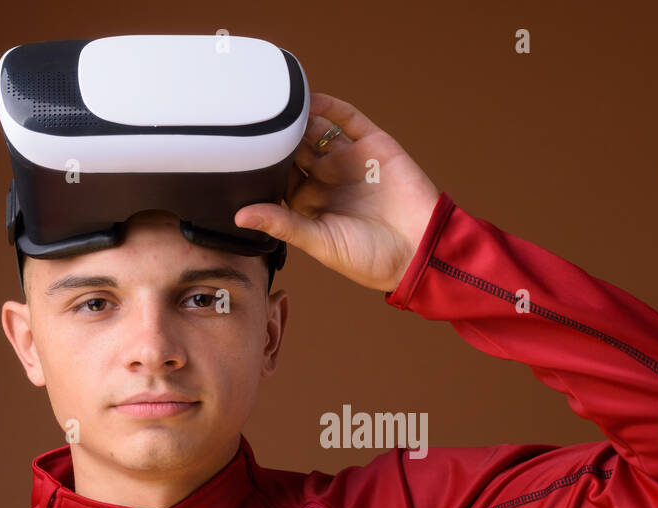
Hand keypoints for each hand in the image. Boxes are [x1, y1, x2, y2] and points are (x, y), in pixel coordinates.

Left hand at [233, 92, 441, 293]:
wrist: (421, 249)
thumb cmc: (371, 259)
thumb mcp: (320, 242)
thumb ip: (282, 224)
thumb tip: (239, 217)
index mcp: (312, 205)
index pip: (278, 177)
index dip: (260, 166)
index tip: (236, 152)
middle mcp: (328, 179)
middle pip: (293, 149)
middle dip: (275, 137)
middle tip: (252, 121)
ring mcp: (350, 160)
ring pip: (316, 130)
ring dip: (298, 118)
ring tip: (276, 104)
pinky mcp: (373, 145)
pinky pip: (347, 119)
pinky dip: (329, 106)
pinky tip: (310, 99)